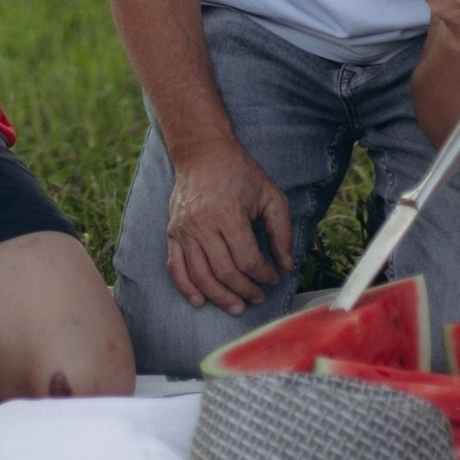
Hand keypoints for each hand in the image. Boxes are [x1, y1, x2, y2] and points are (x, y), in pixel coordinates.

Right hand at [164, 138, 294, 312]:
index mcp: (229, 214)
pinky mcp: (172, 233)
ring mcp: (184, 230)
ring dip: (220, 297)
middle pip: (225, 273)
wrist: (202, 153)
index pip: (248, 260)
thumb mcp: (271, 195)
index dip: (264, 275)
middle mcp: (203, 225)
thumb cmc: (239, 173)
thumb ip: (281, 231)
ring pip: (201, 276)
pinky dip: (187, 288)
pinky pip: (176, 268)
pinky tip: (201, 301)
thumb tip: (286, 265)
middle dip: (246, 290)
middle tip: (258, 297)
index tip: (273, 278)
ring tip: (237, 307)